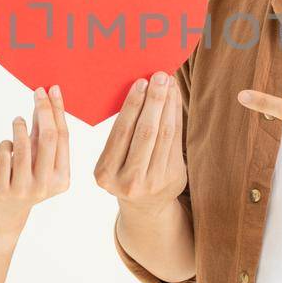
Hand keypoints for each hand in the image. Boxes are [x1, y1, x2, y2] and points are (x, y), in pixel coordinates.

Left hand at [0, 85, 70, 227]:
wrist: (3, 215)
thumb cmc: (24, 180)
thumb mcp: (39, 160)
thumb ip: (43, 134)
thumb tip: (46, 100)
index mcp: (62, 178)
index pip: (63, 137)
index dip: (57, 110)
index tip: (52, 90)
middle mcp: (46, 185)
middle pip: (49, 138)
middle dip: (44, 110)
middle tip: (38, 92)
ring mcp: (24, 188)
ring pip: (24, 145)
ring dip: (20, 126)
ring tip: (17, 120)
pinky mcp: (2, 189)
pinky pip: (4, 154)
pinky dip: (5, 144)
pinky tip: (7, 146)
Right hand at [94, 71, 186, 214]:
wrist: (143, 206)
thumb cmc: (124, 171)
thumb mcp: (112, 159)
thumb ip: (121, 132)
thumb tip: (137, 88)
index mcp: (105, 174)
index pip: (121, 132)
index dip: (132, 105)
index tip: (140, 82)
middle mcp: (129, 181)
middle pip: (145, 132)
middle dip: (153, 101)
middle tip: (159, 76)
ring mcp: (154, 182)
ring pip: (164, 135)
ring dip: (167, 105)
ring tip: (168, 84)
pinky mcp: (173, 179)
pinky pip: (176, 141)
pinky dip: (176, 116)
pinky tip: (174, 100)